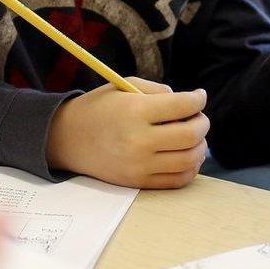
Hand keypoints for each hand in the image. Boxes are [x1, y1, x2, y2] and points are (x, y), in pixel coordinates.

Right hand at [46, 79, 208, 187]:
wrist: (67, 138)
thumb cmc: (98, 108)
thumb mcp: (123, 86)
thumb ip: (158, 90)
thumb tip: (188, 104)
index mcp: (135, 111)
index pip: (183, 105)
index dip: (198, 99)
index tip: (199, 97)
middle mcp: (139, 140)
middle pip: (191, 134)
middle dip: (202, 123)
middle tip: (198, 118)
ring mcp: (139, 165)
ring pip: (189, 159)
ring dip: (200, 146)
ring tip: (194, 137)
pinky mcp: (138, 182)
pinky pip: (177, 180)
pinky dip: (190, 168)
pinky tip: (186, 155)